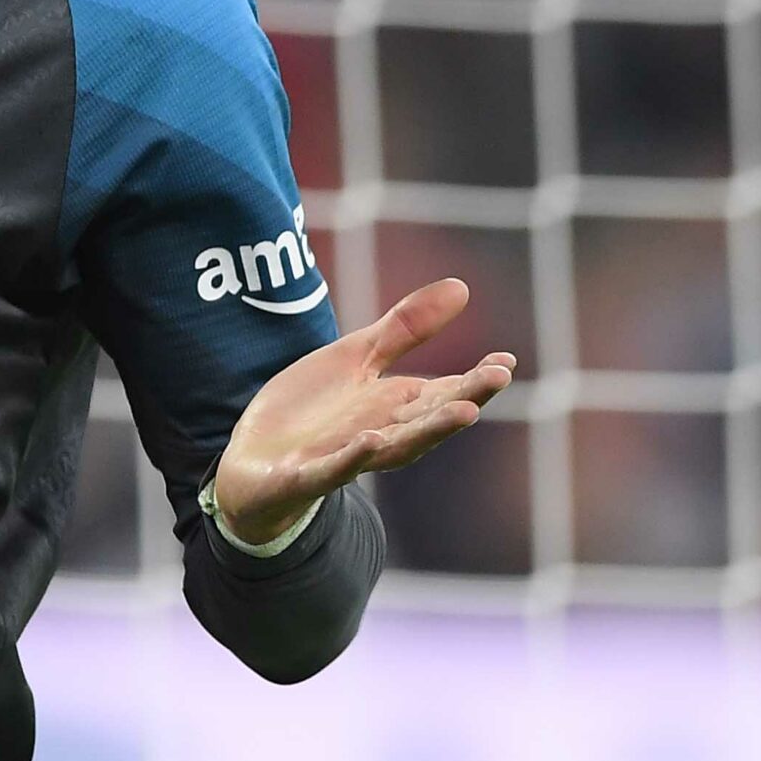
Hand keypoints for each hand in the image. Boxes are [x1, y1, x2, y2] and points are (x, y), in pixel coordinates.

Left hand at [212, 277, 514, 545]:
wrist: (254, 463)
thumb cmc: (314, 411)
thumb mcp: (356, 358)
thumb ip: (404, 328)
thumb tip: (462, 286)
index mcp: (395, 407)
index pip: (445, 393)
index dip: (476, 379)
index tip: (506, 361)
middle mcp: (381, 434)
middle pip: (429, 418)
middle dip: (463, 399)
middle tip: (497, 379)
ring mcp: (345, 457)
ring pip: (395, 447)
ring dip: (428, 431)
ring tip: (463, 412)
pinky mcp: (307, 474)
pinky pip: (333, 468)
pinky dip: (352, 458)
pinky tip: (371, 442)